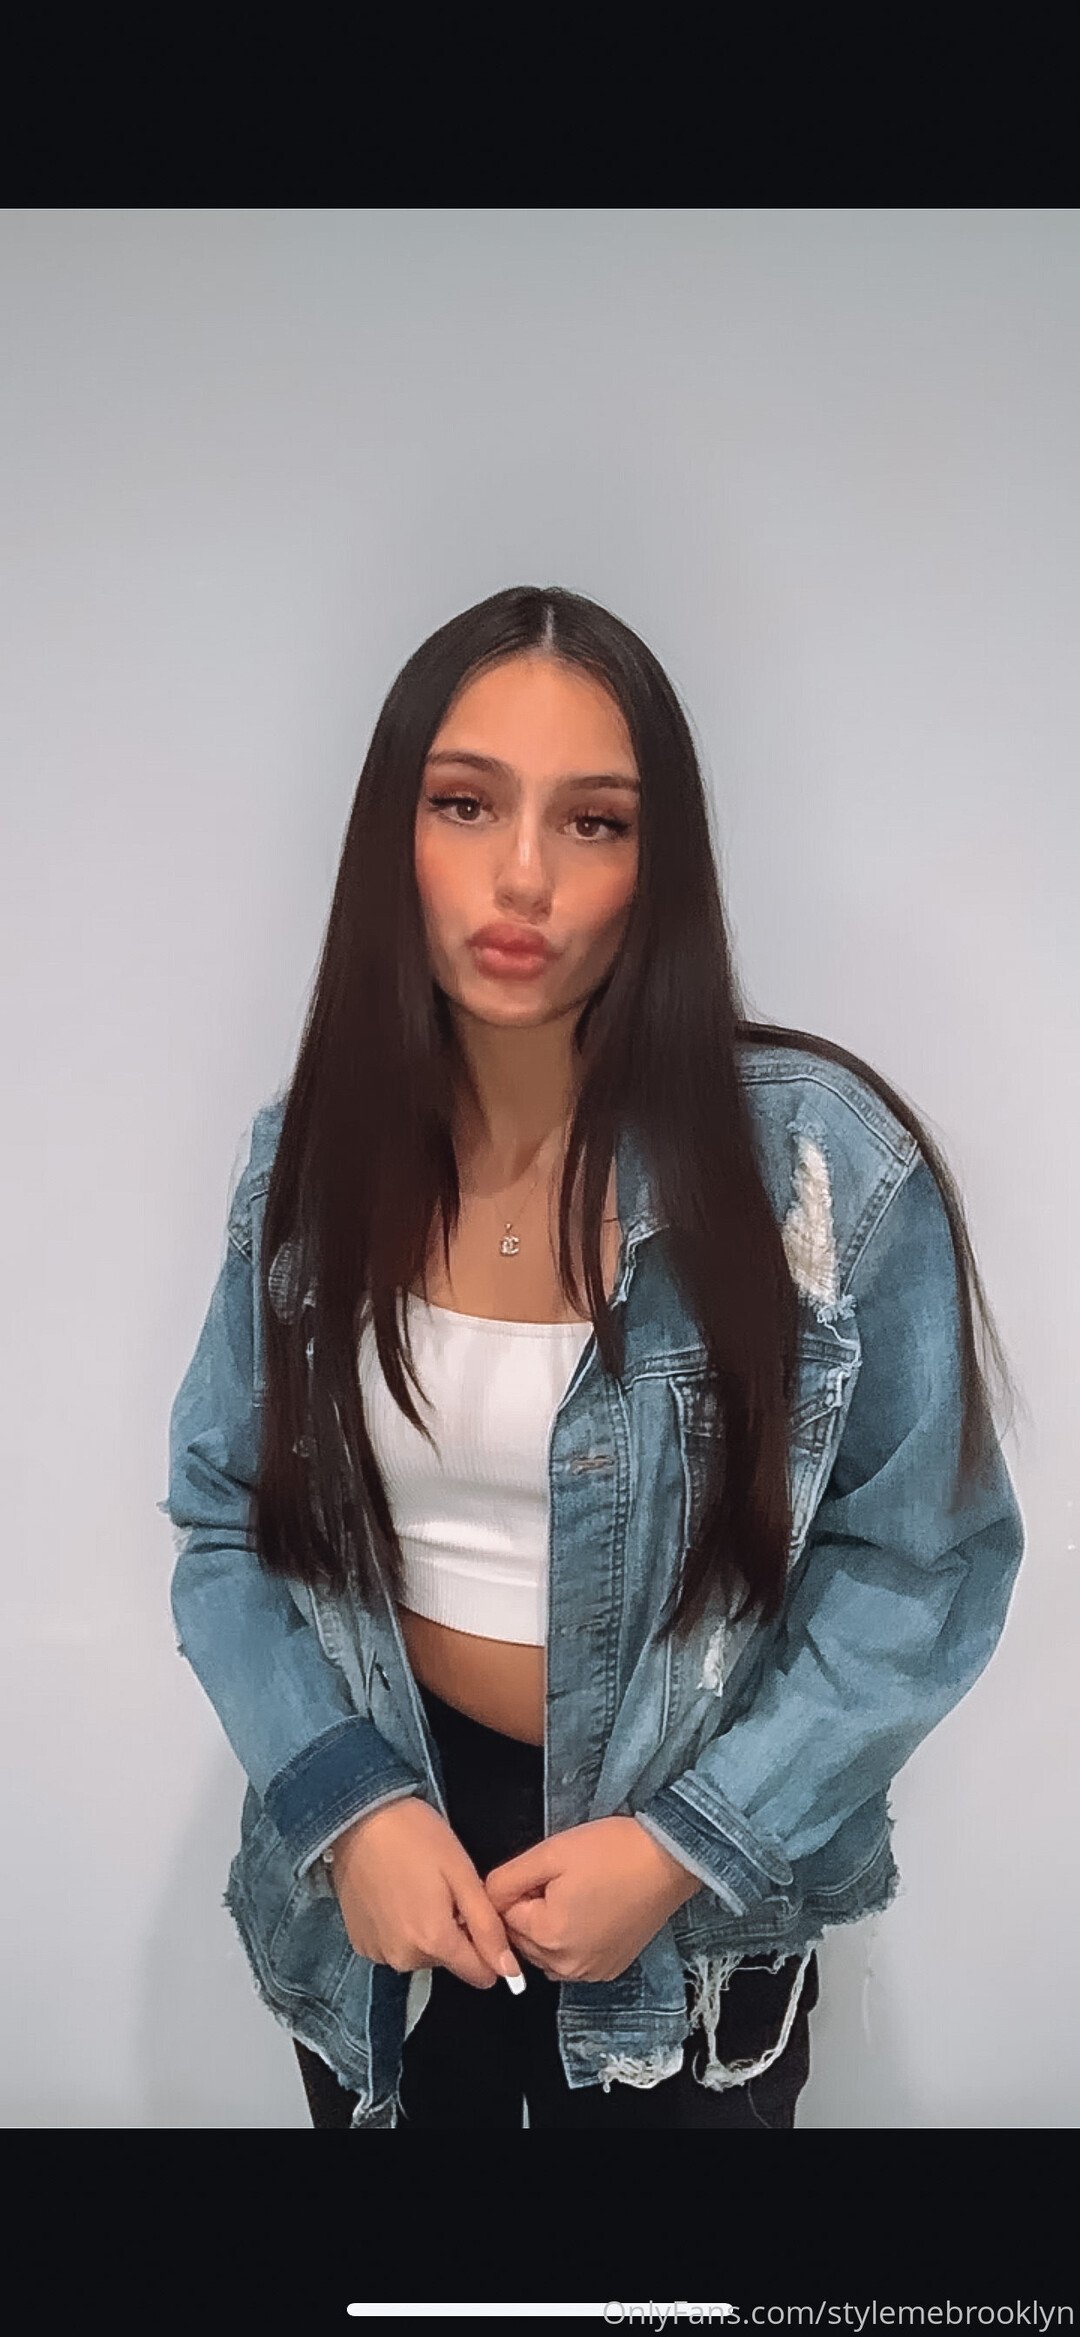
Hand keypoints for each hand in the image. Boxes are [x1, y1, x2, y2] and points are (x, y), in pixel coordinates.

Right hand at [329, 1796, 523, 1991]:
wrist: (359, 1817)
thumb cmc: (415, 1837)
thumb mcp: (463, 1874)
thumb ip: (487, 1926)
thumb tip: (508, 1969)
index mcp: (433, 1941)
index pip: (479, 1974)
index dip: (488, 1946)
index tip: (479, 1915)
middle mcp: (403, 1958)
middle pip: (449, 1961)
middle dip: (454, 1932)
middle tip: (444, 1890)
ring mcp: (378, 1952)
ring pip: (421, 1954)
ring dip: (426, 1930)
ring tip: (418, 1889)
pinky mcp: (360, 1943)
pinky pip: (395, 1947)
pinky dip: (400, 1928)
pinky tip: (396, 1896)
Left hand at [483, 1816, 701, 1983]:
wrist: (669, 1860)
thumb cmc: (611, 1851)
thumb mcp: (550, 1853)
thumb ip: (507, 1880)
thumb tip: (482, 1899)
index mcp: (549, 1937)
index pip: (504, 1917)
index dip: (519, 1888)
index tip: (545, 1871)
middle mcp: (567, 1966)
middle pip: (522, 1938)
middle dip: (531, 1910)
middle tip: (563, 1879)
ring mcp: (591, 1973)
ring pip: (545, 1951)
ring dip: (549, 1927)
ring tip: (579, 1893)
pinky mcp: (609, 1970)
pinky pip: (572, 1959)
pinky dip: (572, 1939)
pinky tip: (592, 1910)